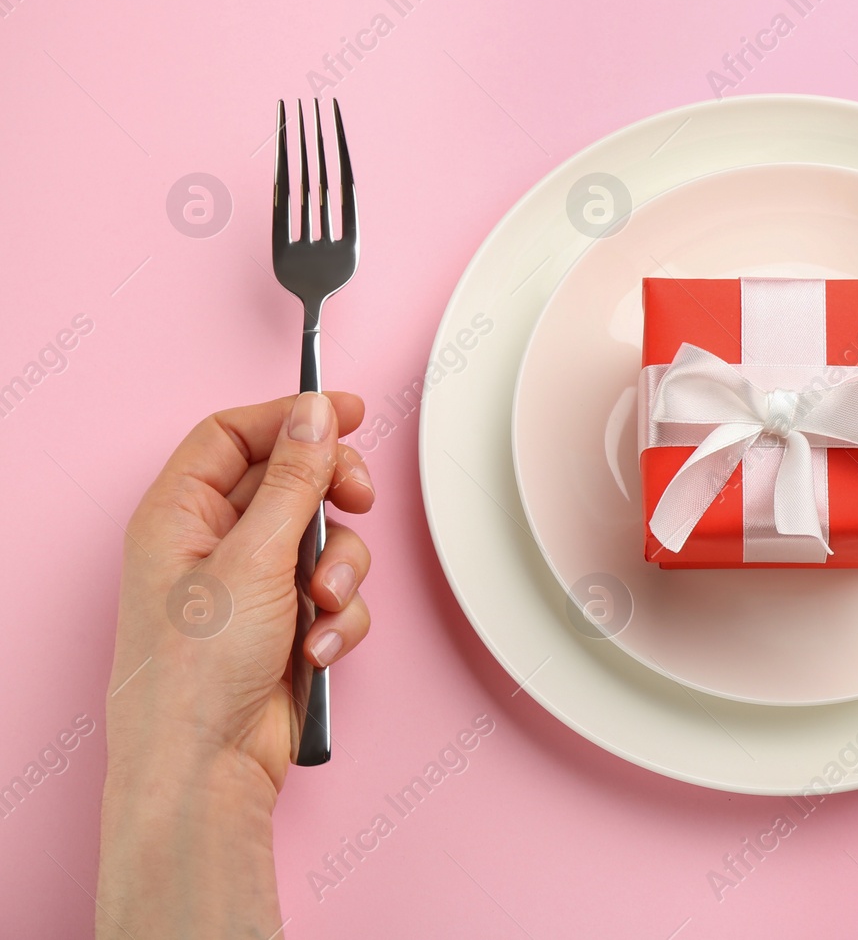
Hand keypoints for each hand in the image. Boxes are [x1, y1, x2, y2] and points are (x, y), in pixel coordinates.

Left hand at [97, 393, 375, 936]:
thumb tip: (316, 413)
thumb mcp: (253, 558)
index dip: (291, 416)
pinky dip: (339, 619)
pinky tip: (318, 647)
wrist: (208, 765)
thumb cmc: (195, 674)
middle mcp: (215, 543)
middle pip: (292, 480)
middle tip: (357, 497)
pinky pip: (337, 595)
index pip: (235, 434)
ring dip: (341, 570)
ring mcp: (254, 586)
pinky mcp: (288, 624)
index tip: (346, 411)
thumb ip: (294, 478)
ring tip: (322, 602)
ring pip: (326, 539)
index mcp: (180, 513)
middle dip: (332, 494)